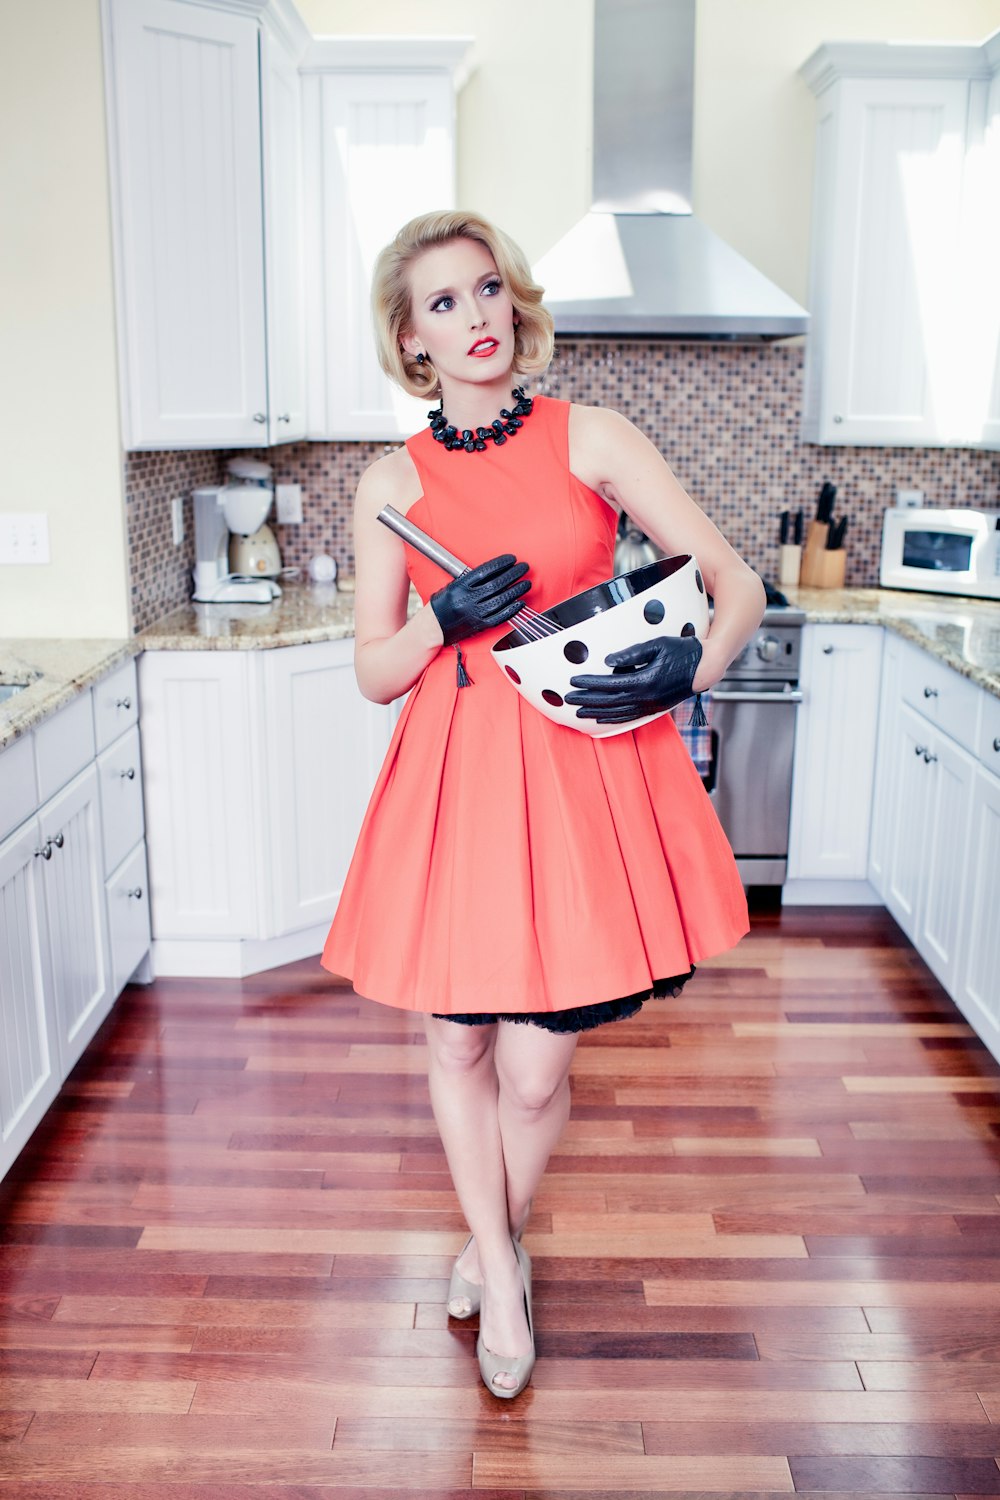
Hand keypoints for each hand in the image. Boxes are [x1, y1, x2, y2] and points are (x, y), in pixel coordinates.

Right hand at [430, 554, 530, 645]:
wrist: (433, 627)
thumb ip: (472, 579)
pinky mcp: (479, 626)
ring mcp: (474, 613)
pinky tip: (521, 603)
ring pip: (500, 600)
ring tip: (526, 583)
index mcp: (460, 586)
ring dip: (516, 591)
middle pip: (496, 584)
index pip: (485, 571)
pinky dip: (512, 610)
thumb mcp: (453, 585)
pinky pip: (499, 617)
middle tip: (523, 568)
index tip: (512, 559)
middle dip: (513, 574)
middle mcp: (467, 599)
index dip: (501, 564)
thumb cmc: (443, 604)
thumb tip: (496, 570)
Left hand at [565, 635, 702, 723]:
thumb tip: (608, 660)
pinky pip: (629, 717)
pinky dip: (613, 719)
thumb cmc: (684, 651)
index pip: (610, 684)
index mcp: (646, 680)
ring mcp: (651, 705)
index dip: (590, 683)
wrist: (707, 668)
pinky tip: (601, 718)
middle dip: (587, 700)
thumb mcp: (658, 644)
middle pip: (609, 701)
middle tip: (568, 699)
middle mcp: (647, 697)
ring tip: (578, 711)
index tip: (574, 680)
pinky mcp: (654, 708)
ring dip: (596, 712)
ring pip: (618, 712)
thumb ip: (632, 652)